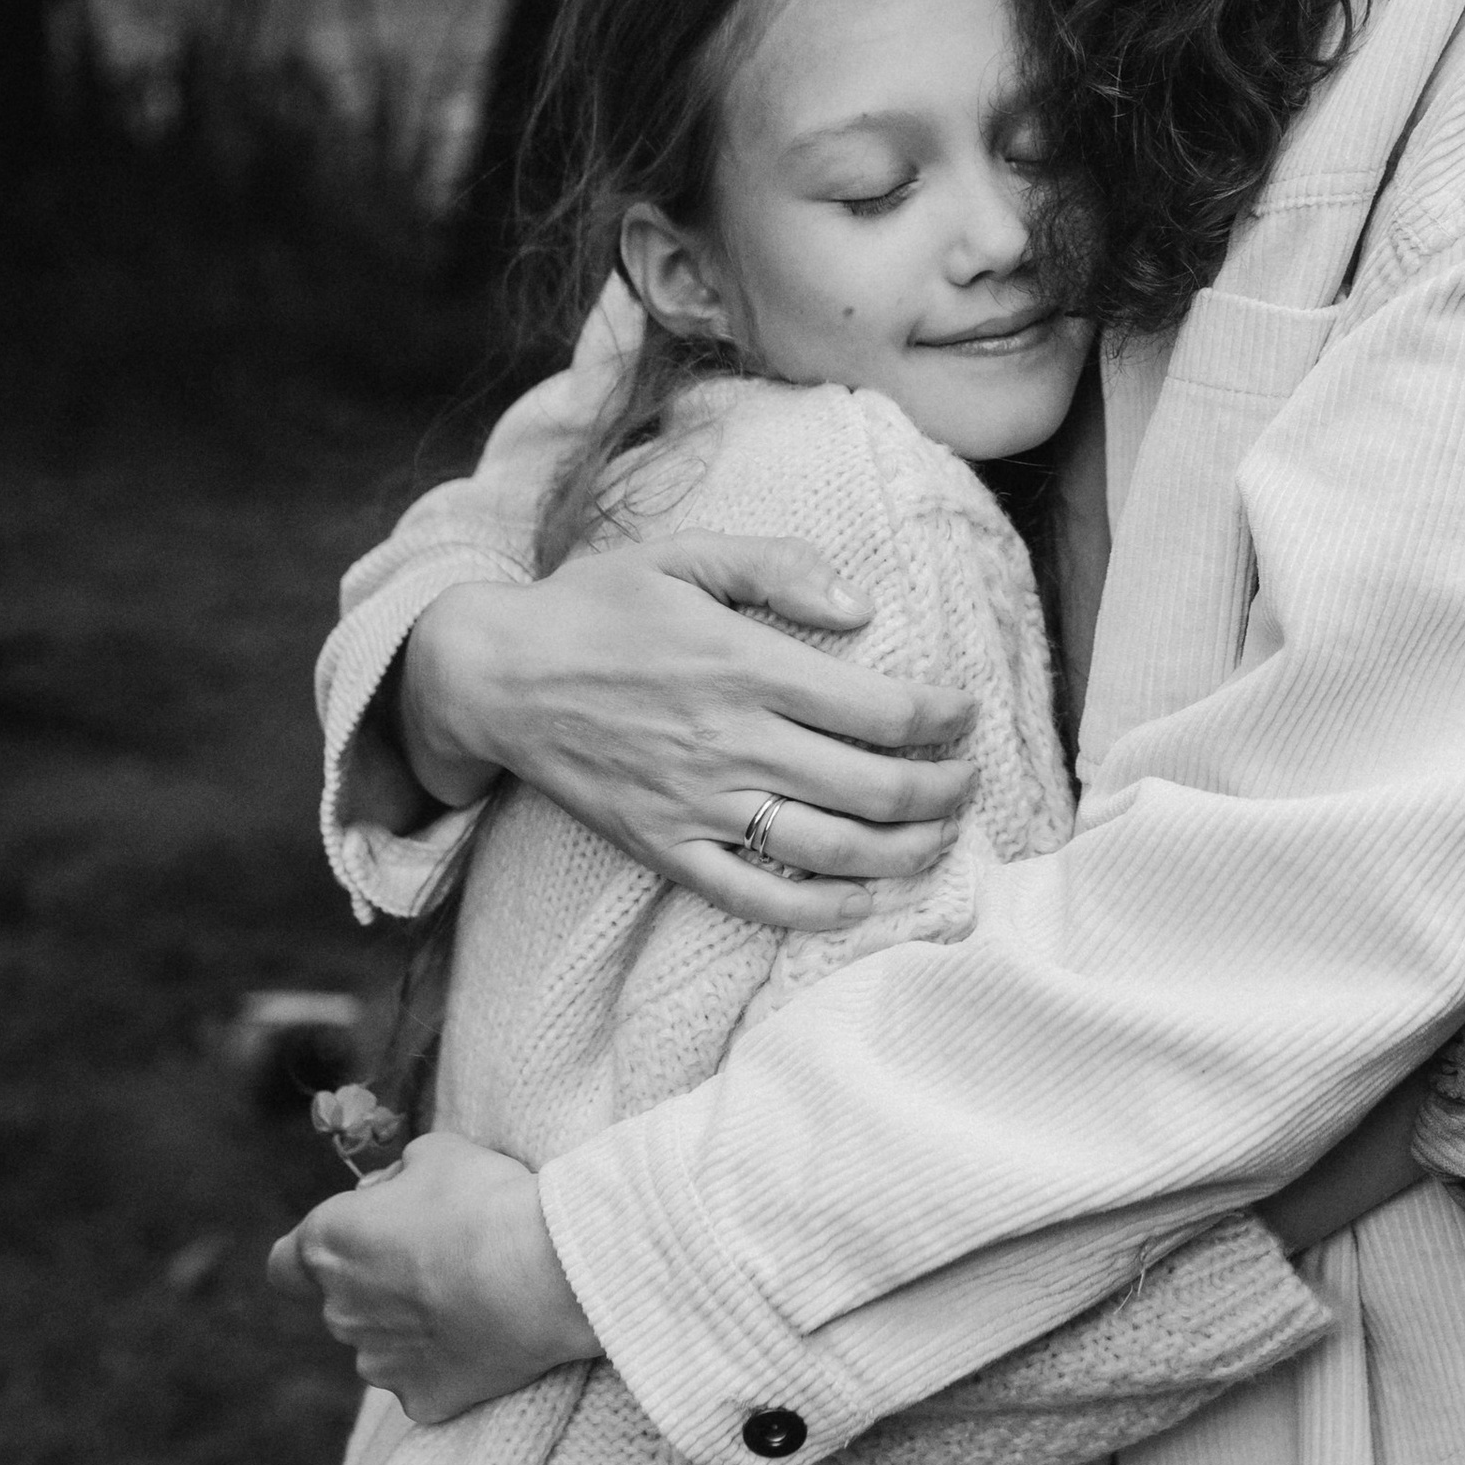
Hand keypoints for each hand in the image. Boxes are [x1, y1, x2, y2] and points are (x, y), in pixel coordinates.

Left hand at [268, 1132, 601, 1424]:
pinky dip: (447, 1363)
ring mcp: (376, 1364)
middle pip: (345, 1301)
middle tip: (443, 1256)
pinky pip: (425, 1379)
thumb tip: (391, 1193)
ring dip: (412, 1327)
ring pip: (382, 1345)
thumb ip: (398, 1175)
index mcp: (328, 1245)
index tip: (359, 1240)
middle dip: (380, 1283)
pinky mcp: (418, 1399)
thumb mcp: (437, 1152)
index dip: (316, 1254)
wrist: (543, 1272)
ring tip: (473, 1297)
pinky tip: (486, 1335)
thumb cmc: (484, 1202)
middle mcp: (338, 1312)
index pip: (285, 1264)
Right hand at [399, 538, 975, 933]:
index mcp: (746, 666)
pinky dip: (819, 910)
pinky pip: (754, 897)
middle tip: (968, 779)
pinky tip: (863, 902)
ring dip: (904, 852)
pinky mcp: (665, 848)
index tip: (963, 713)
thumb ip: (778, 567)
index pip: (881, 710)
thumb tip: (862, 607)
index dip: (943, 718)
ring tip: (939, 837)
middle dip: (943, 789)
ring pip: (830, 850)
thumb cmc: (596, 605)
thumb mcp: (684, 554)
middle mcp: (732, 742)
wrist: (496, 675)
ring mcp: (698, 804)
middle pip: (874, 787)